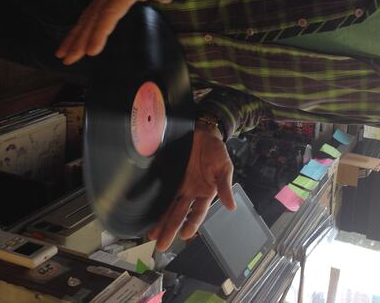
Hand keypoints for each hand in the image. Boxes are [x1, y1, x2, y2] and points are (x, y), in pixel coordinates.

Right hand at [55, 0, 179, 64]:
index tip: (92, 50)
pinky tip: (68, 45)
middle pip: (93, 18)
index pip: (110, 12)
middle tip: (71, 58)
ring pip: (86, 18)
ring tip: (64, 56)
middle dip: (80, 39)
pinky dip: (76, 31)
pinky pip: (86, 17)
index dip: (100, 31)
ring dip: (74, 37)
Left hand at [148, 121, 235, 250]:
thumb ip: (225, 187)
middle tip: (161, 245)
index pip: (198, 213)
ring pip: (169, 207)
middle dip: (171, 230)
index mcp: (207, 193)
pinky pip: (162, 191)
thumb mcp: (225, 168)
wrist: (204, 134)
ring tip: (152, 235)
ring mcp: (181, 186)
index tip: (184, 235)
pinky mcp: (171, 177)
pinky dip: (155, 201)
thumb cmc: (217, 151)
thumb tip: (231, 206)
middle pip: (180, 214)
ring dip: (161, 222)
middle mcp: (192, 193)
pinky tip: (147, 212)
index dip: (191, 224)